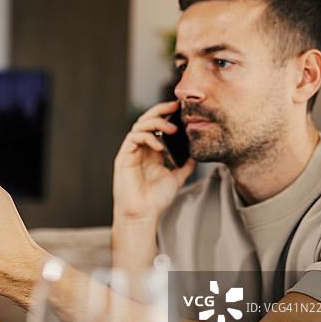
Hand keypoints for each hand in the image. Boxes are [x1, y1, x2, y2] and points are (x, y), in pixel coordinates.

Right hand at [114, 101, 196, 222]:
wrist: (142, 215)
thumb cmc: (156, 200)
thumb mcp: (177, 178)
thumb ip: (186, 165)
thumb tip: (197, 153)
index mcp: (151, 152)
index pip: (157, 127)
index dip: (166, 115)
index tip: (181, 110)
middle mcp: (140, 149)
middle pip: (147, 121)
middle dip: (160, 111)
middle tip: (175, 107)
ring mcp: (131, 152)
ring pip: (139, 126)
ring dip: (155, 123)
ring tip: (171, 128)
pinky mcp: (123, 157)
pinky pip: (133, 139)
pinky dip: (146, 138)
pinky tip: (159, 146)